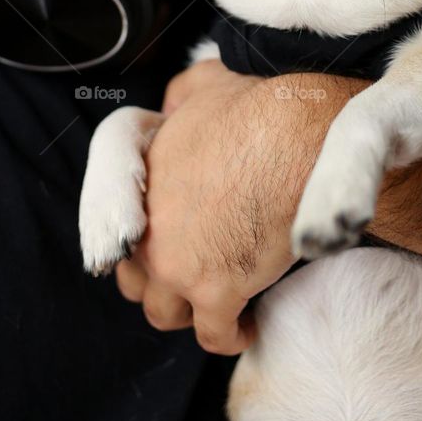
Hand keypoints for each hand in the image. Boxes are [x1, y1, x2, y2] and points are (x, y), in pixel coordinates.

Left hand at [114, 58, 370, 354]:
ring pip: (166, 315)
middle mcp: (148, 230)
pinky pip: (214, 336)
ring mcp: (177, 266)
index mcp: (141, 184)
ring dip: (191, 314)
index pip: (124, 232)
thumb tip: (175, 99)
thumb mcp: (205, 84)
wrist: (297, 141)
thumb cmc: (259, 110)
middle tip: (195, 277)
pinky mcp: (216, 293)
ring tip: (219, 305)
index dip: (149, 243)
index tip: (177, 245)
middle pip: (137, 282)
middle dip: (162, 284)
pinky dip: (231, 335)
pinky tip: (248, 324)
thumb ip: (181, 93)